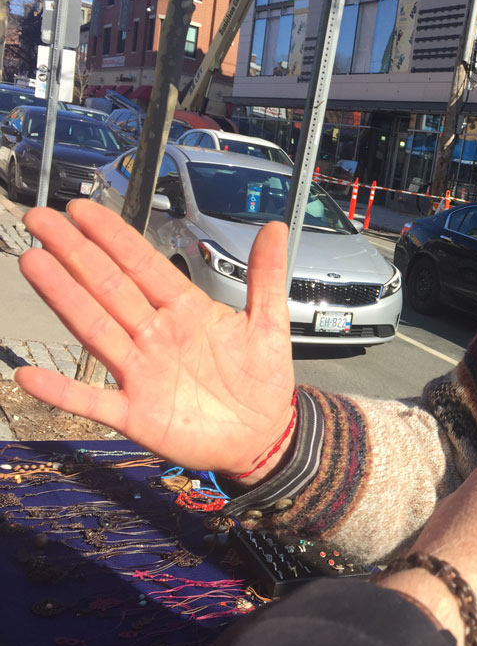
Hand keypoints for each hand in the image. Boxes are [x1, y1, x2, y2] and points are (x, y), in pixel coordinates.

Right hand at [15, 200, 295, 477]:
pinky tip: (31, 376)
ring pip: (97, 329)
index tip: (83, 210)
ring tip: (34, 265)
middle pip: (110, 287)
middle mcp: (156, 335)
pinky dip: (63, 391)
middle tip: (41, 219)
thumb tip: (276, 228)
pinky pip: (93, 400)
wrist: (263, 435)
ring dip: (65, 298)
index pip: (143, 265)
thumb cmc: (261, 379)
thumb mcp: (270, 324)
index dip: (114, 237)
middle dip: (75, 253)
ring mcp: (142, 372)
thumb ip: (267, 276)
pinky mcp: (136, 414)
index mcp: (186, 310)